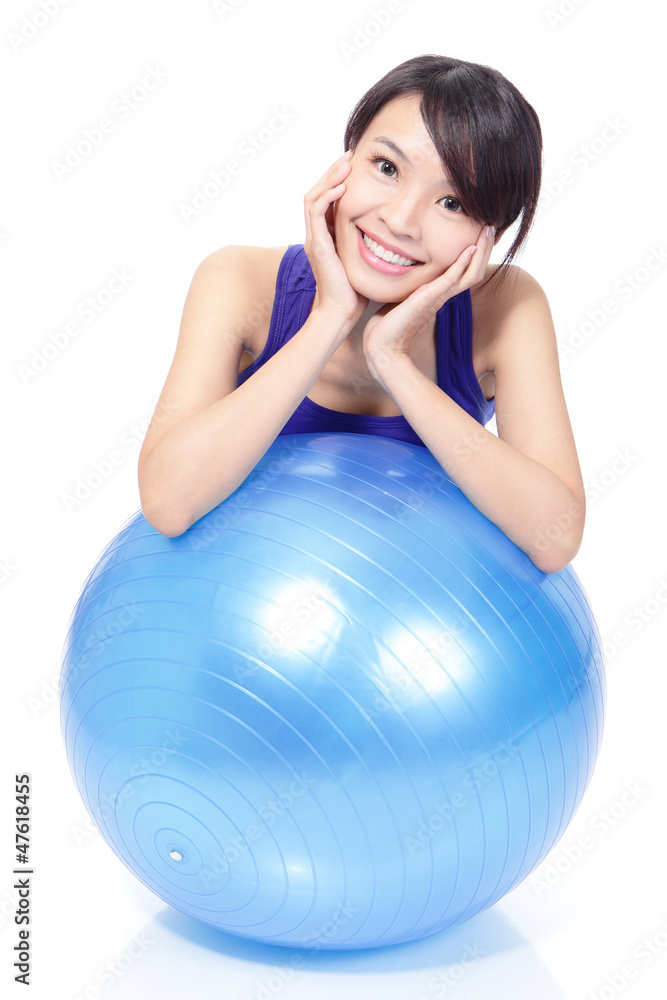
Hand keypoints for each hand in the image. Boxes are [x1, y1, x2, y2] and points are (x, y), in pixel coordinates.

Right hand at [303, 152, 368, 325]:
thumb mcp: (364, 260)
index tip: (355, 165)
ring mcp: (314, 240)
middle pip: (317, 192)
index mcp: (326, 237)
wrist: (341, 314)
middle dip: (333, 171)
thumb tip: (390, 232)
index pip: (327, 200)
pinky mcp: (316, 246)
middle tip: (350, 154)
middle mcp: (316, 235)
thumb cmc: (355, 293)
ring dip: (330, 177)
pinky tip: (342, 187)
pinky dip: (327, 196)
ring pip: (313, 197)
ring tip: (345, 163)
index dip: (338, 180)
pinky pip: (315, 212)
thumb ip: (369, 243)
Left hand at [362, 225, 495, 382]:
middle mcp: (442, 295)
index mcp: (438, 294)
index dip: (476, 253)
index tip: (480, 232)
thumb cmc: (388, 324)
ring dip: (481, 251)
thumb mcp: (401, 297)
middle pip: (475, 270)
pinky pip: (451, 279)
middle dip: (485, 248)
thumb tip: (402, 271)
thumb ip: (409, 286)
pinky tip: (471, 248)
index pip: (465, 271)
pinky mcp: (428, 299)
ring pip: (470, 273)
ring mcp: (438, 297)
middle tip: (491, 226)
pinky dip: (462, 264)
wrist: (382, 346)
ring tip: (488, 230)